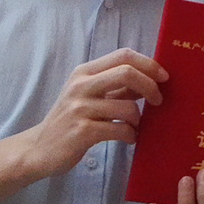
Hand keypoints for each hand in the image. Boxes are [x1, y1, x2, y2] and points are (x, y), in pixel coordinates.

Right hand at [18, 48, 166, 179]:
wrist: (39, 148)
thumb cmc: (70, 119)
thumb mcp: (89, 95)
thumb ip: (115, 86)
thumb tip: (150, 77)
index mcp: (85, 72)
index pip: (123, 55)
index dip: (148, 63)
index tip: (164, 77)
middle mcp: (81, 85)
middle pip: (127, 73)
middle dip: (151, 86)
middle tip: (159, 100)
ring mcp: (80, 108)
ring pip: (127, 106)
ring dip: (138, 119)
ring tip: (134, 127)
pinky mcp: (82, 131)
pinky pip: (120, 129)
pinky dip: (131, 135)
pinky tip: (128, 139)